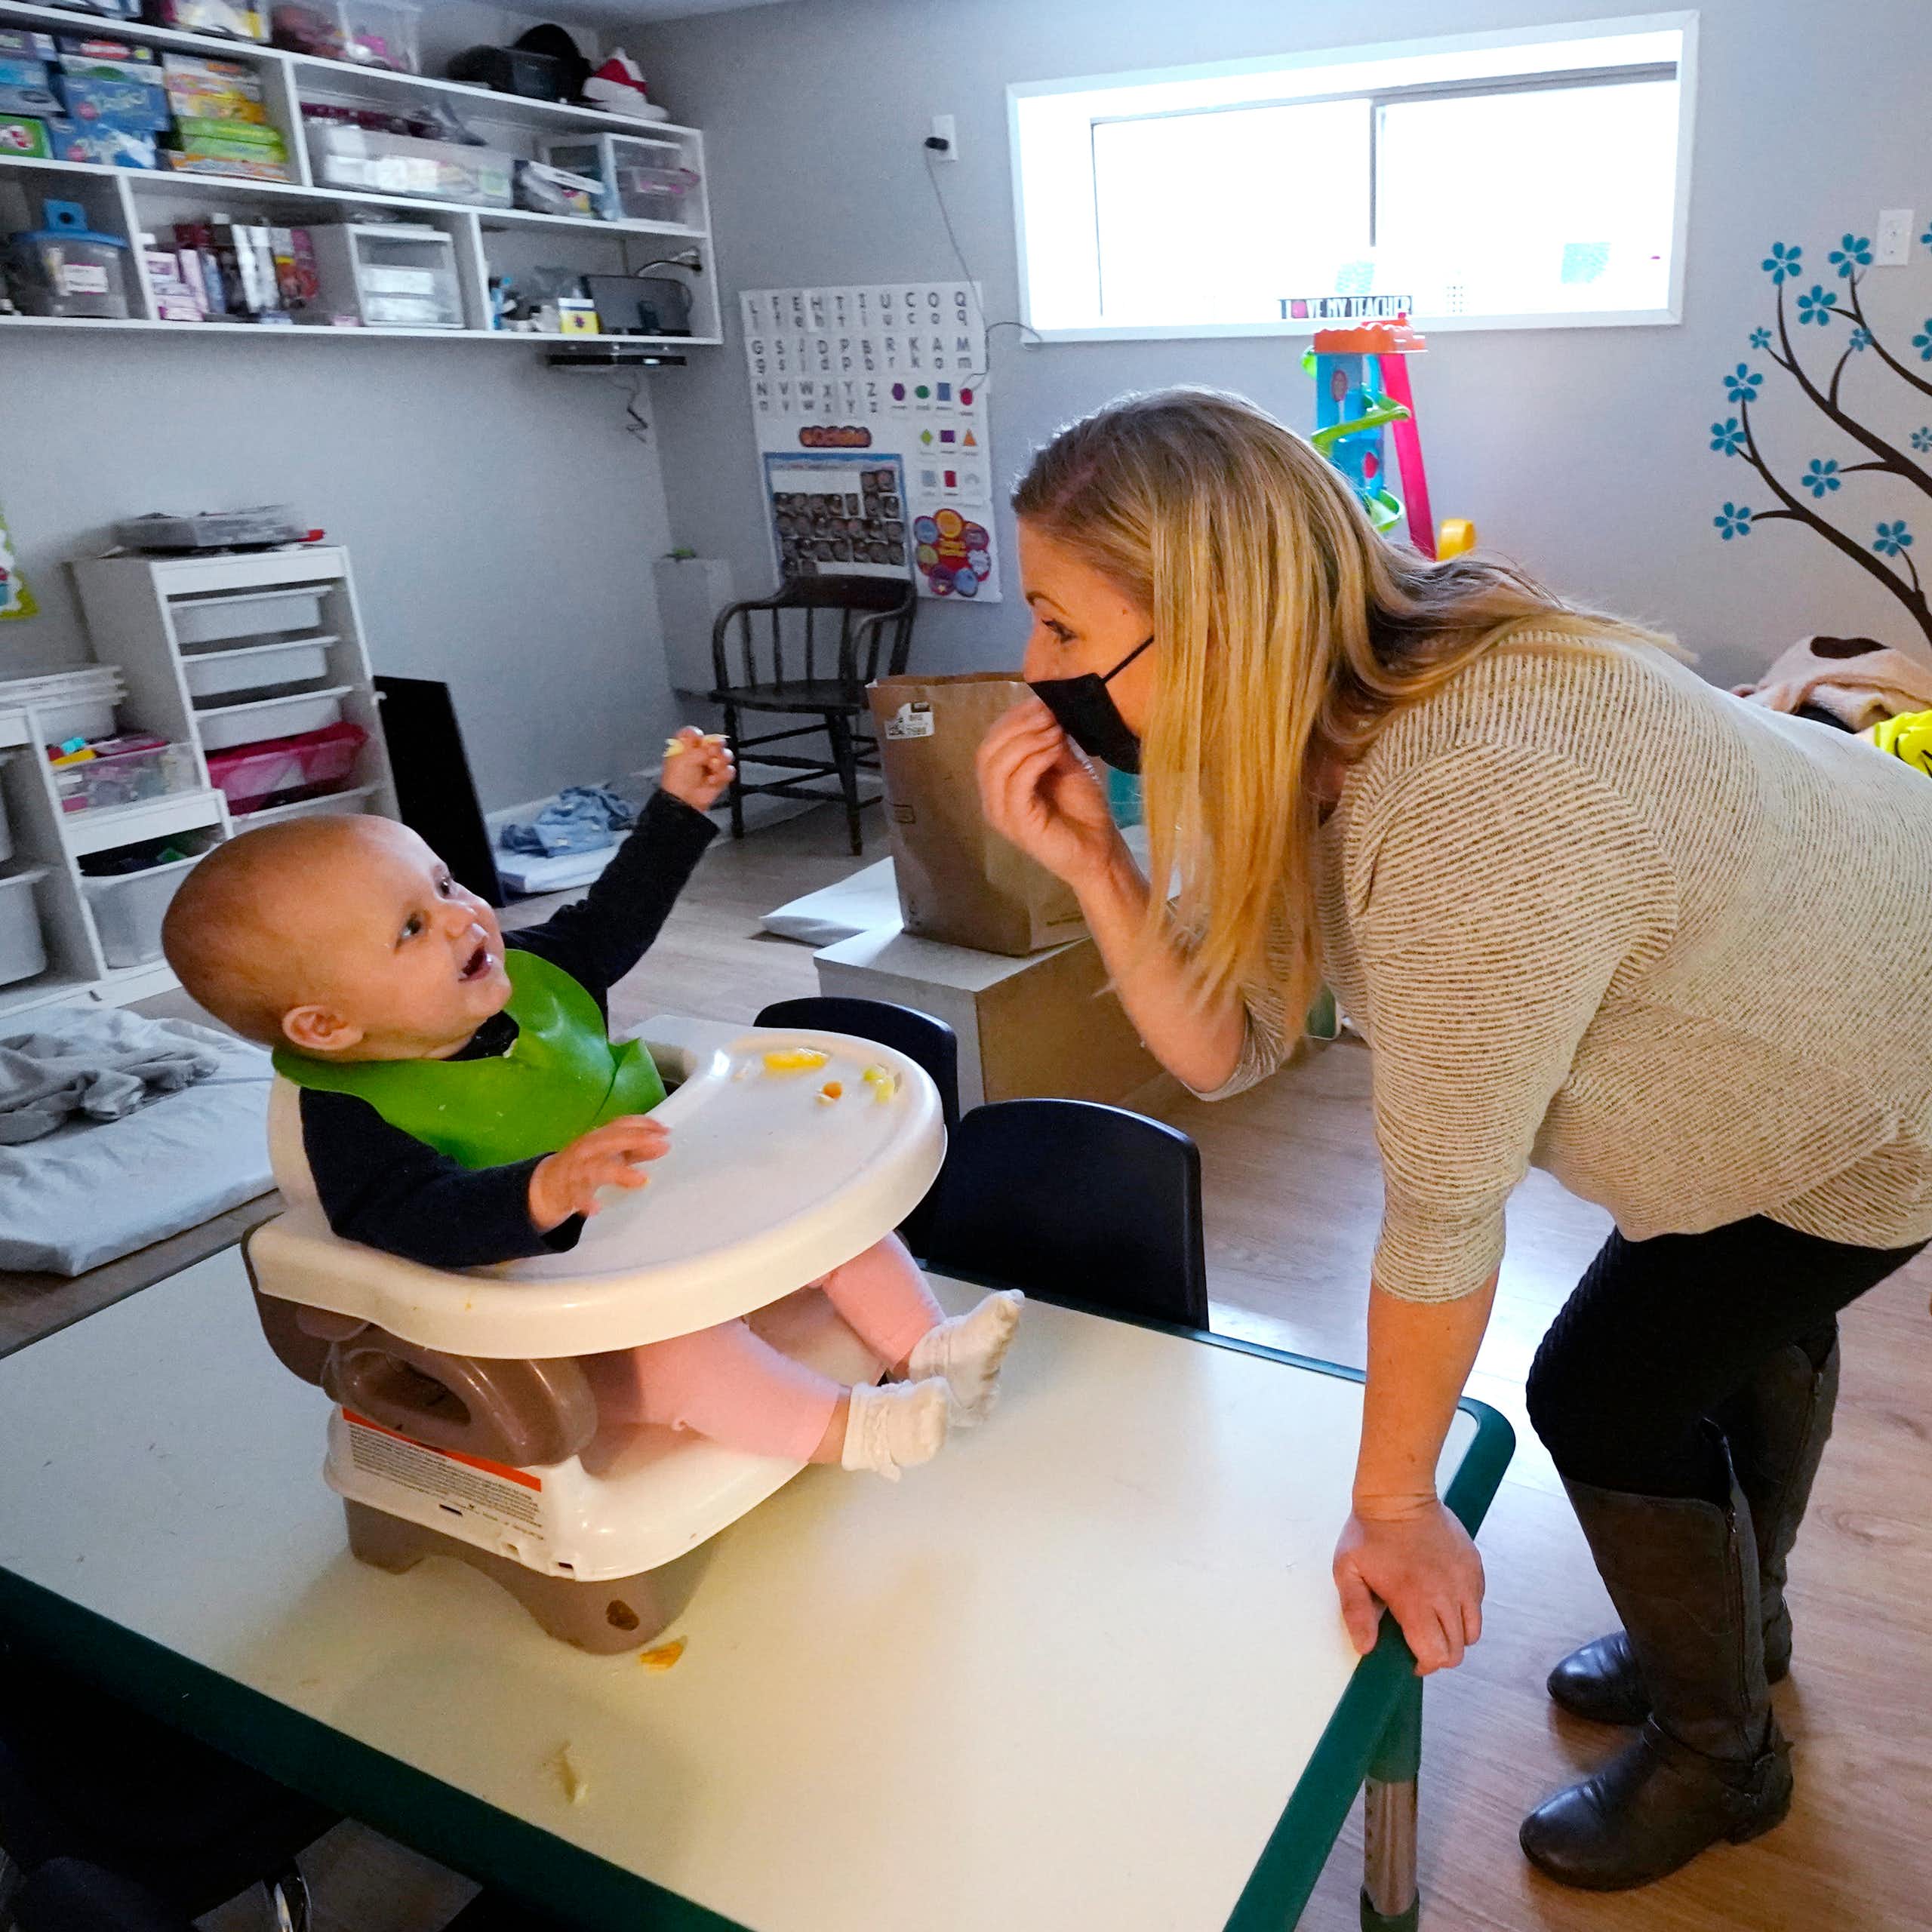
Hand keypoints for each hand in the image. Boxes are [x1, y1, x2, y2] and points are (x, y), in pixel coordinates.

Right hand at [528, 1116, 669, 1230]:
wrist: (548, 1184)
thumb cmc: (587, 1165)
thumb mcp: (611, 1155)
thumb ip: (637, 1151)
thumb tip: (663, 1145)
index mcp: (599, 1137)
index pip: (621, 1124)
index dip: (643, 1124)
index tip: (665, 1130)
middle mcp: (588, 1148)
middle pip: (611, 1139)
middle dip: (636, 1140)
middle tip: (660, 1144)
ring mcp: (577, 1168)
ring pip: (597, 1168)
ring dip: (620, 1172)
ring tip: (641, 1179)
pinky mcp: (568, 1190)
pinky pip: (578, 1196)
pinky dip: (586, 1202)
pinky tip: (597, 1208)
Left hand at [661, 728, 733, 810]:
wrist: (684, 800)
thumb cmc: (679, 778)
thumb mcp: (685, 756)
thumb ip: (701, 747)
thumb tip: (714, 746)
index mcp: (686, 747)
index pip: (694, 733)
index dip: (698, 734)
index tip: (698, 739)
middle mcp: (699, 755)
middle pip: (715, 741)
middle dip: (716, 747)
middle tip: (711, 753)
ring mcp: (711, 766)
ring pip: (726, 755)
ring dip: (721, 761)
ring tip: (713, 768)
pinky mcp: (719, 778)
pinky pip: (729, 771)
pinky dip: (723, 776)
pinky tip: (713, 781)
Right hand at [975, 698, 1125, 888]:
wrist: (1100, 851)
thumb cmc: (1082, 810)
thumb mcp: (1063, 765)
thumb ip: (1047, 743)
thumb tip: (1043, 709)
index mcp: (999, 785)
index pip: (990, 743)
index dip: (1012, 718)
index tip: (1041, 702)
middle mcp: (992, 799)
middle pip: (987, 751)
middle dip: (1018, 725)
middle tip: (1048, 714)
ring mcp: (1002, 814)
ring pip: (998, 765)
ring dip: (1027, 739)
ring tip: (1055, 730)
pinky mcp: (1018, 824)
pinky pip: (1017, 783)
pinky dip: (1034, 760)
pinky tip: (1055, 750)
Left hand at [1333, 1502, 1484, 1673]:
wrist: (1398, 1495)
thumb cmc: (1369, 1533)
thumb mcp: (1348, 1571)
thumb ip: (1356, 1612)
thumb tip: (1367, 1648)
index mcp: (1415, 1601)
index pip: (1436, 1654)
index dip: (1425, 1664)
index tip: (1411, 1658)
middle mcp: (1447, 1595)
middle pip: (1458, 1649)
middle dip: (1440, 1654)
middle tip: (1421, 1641)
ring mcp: (1465, 1581)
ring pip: (1473, 1630)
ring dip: (1456, 1635)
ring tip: (1434, 1621)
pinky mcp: (1475, 1566)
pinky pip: (1478, 1603)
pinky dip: (1465, 1611)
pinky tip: (1443, 1597)